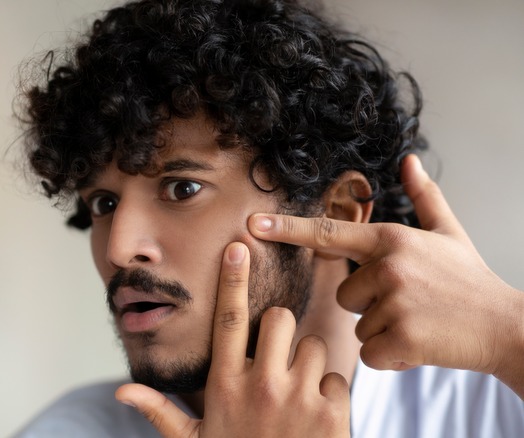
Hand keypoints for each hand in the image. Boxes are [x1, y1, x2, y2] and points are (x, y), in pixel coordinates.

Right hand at [115, 242, 349, 436]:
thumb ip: (159, 412)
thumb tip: (119, 392)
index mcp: (225, 385)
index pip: (229, 319)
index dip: (232, 280)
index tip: (237, 248)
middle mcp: (260, 385)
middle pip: (279, 318)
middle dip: (282, 331)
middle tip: (278, 359)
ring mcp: (298, 398)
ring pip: (313, 346)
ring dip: (308, 365)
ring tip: (296, 396)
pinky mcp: (332, 413)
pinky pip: (338, 378)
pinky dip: (331, 394)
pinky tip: (317, 418)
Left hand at [248, 155, 523, 395]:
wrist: (506, 326)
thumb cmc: (469, 280)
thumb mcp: (448, 232)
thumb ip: (423, 196)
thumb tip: (408, 159)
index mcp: (391, 239)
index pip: (328, 233)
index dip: (287, 229)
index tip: (253, 225)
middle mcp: (388, 266)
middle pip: (344, 293)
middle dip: (370, 303)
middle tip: (410, 301)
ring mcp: (395, 303)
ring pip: (357, 324)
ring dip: (381, 329)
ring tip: (418, 320)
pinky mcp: (401, 340)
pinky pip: (369, 352)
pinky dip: (390, 355)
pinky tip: (419, 343)